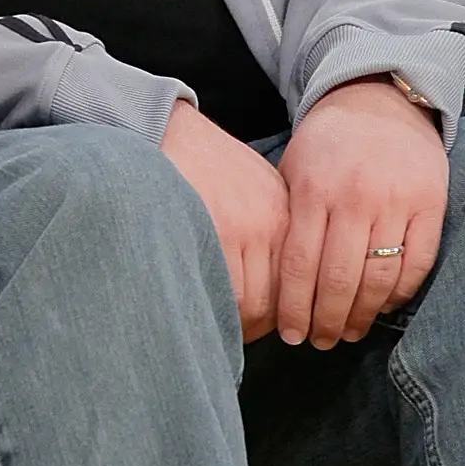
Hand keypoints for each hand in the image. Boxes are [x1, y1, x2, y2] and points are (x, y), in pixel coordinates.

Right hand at [160, 99, 290, 341]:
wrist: (166, 129)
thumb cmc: (205, 162)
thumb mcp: (255, 187)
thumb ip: (272, 229)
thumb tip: (281, 282)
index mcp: (284, 215)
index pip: (298, 281)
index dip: (287, 313)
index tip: (277, 328)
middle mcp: (268, 226)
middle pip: (277, 298)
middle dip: (263, 328)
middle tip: (246, 336)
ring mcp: (237, 232)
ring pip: (248, 303)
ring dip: (236, 325)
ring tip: (220, 329)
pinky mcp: (205, 234)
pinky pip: (218, 291)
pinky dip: (211, 310)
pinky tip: (199, 312)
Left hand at [275, 76, 448, 348]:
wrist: (378, 103)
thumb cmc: (326, 145)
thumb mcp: (291, 171)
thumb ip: (284, 221)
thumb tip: (267, 285)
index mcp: (313, 190)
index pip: (299, 265)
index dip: (294, 308)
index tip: (290, 335)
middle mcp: (355, 197)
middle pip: (338, 279)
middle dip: (326, 321)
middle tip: (319, 343)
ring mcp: (396, 201)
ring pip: (379, 278)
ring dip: (362, 315)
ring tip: (348, 332)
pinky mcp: (431, 204)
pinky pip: (417, 263)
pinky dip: (400, 293)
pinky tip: (382, 307)